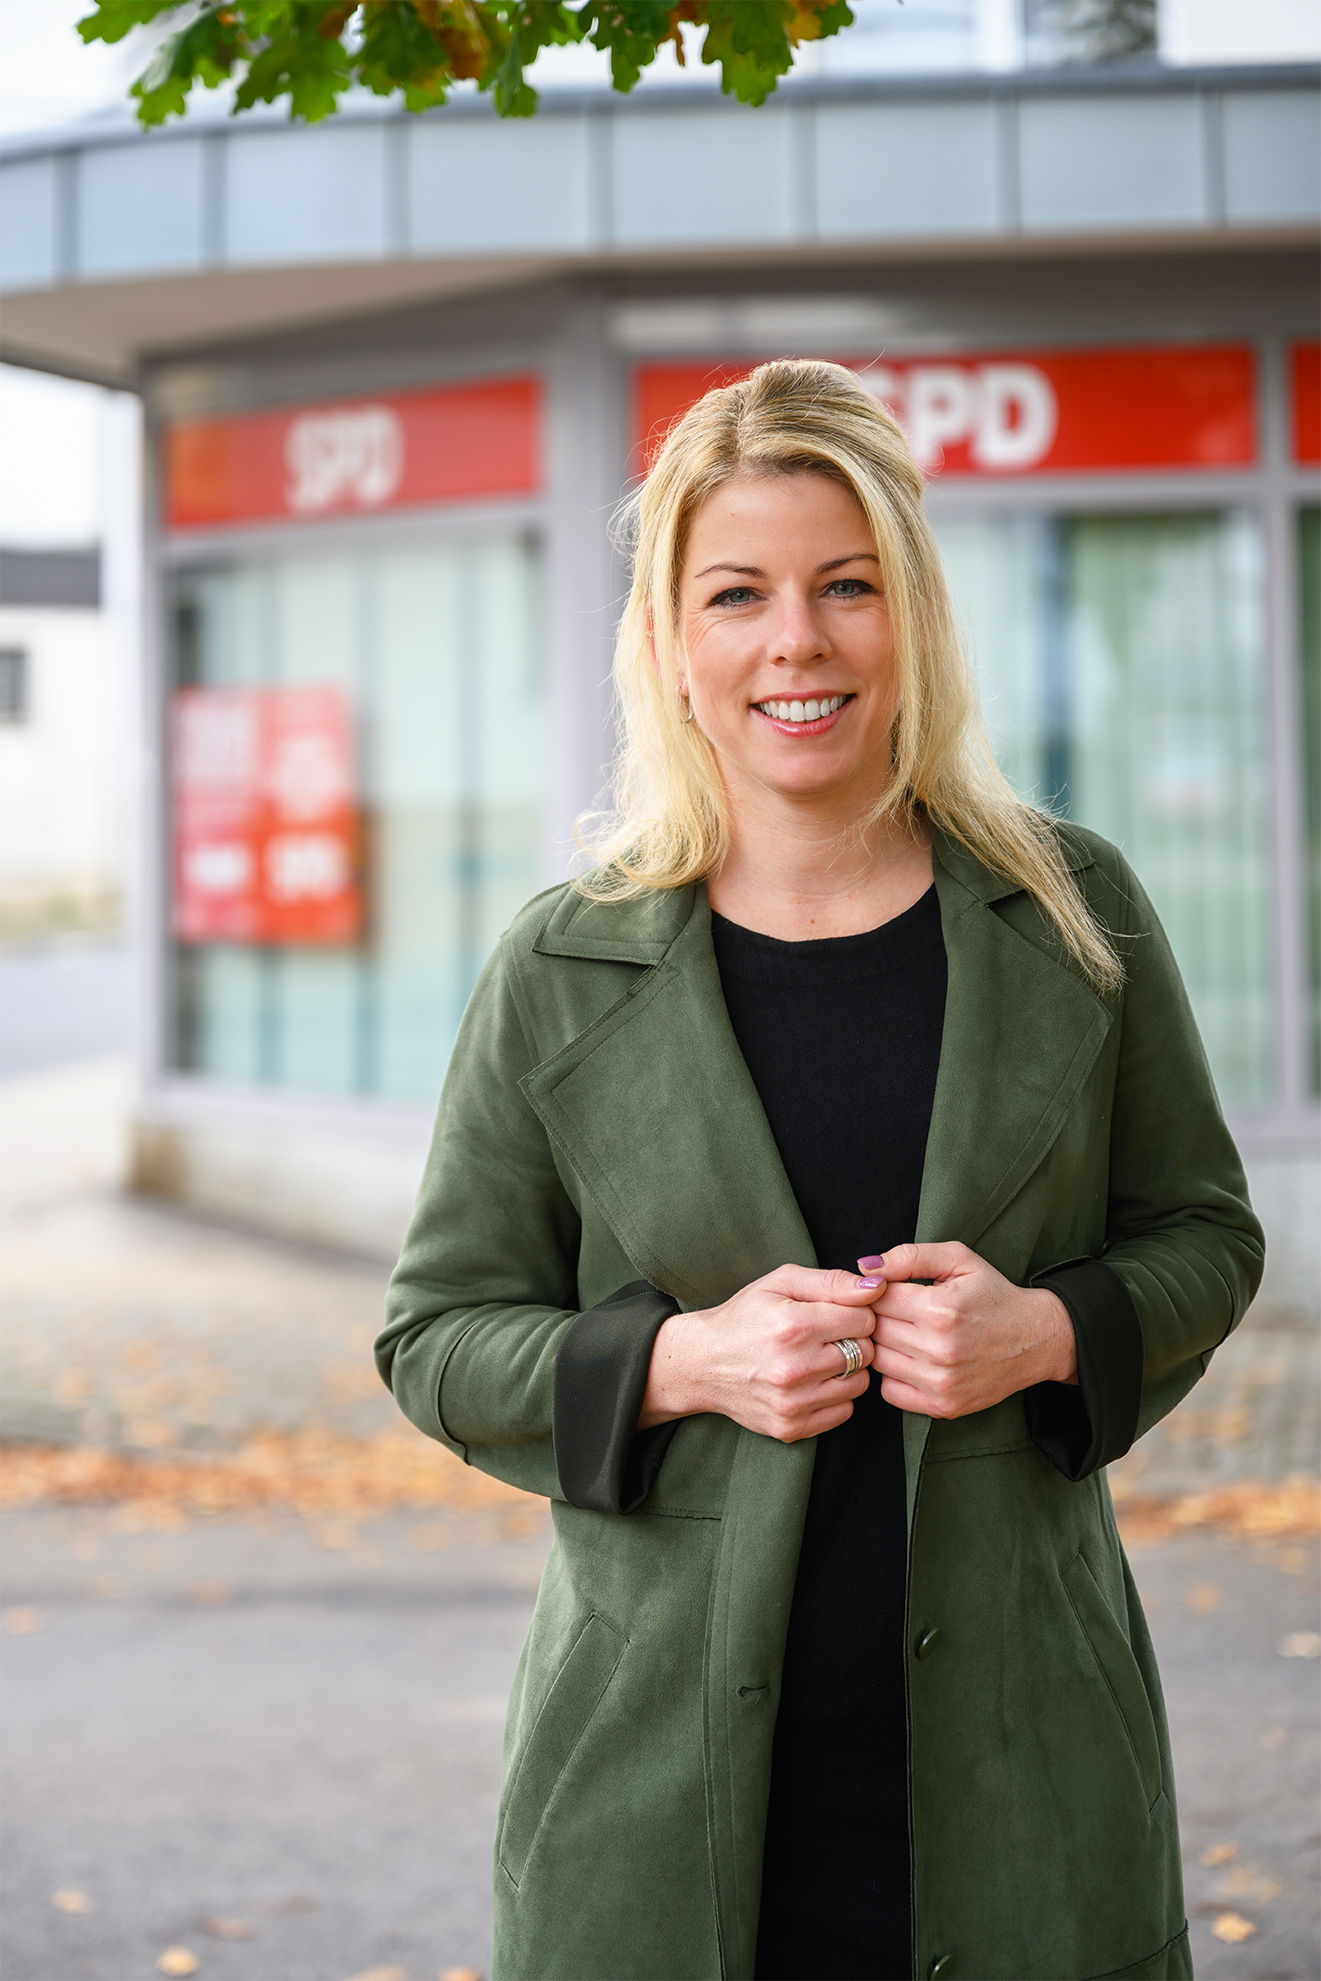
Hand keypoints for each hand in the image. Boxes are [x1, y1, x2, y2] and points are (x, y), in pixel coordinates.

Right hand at [639, 1264, 882, 1442]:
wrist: (701, 1363)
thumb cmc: (744, 1316)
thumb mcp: (781, 1282)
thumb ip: (832, 1282)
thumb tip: (877, 1286)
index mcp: (793, 1325)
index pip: (864, 1319)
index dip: (853, 1312)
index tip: (833, 1314)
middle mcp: (794, 1367)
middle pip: (865, 1352)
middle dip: (852, 1340)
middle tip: (826, 1336)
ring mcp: (792, 1403)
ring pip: (860, 1384)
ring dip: (847, 1370)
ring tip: (818, 1358)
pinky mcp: (790, 1428)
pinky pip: (844, 1411)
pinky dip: (835, 1396)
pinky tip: (812, 1382)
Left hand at [864, 1242, 1076, 1419]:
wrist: (1036, 1339)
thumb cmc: (993, 1295)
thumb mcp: (958, 1260)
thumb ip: (909, 1256)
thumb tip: (865, 1267)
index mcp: (941, 1309)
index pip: (877, 1298)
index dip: (879, 1291)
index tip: (892, 1290)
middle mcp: (940, 1349)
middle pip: (874, 1330)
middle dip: (880, 1317)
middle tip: (900, 1311)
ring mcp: (941, 1383)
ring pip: (878, 1361)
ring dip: (885, 1346)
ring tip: (907, 1333)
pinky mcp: (943, 1407)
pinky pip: (890, 1392)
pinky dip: (894, 1376)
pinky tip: (913, 1360)